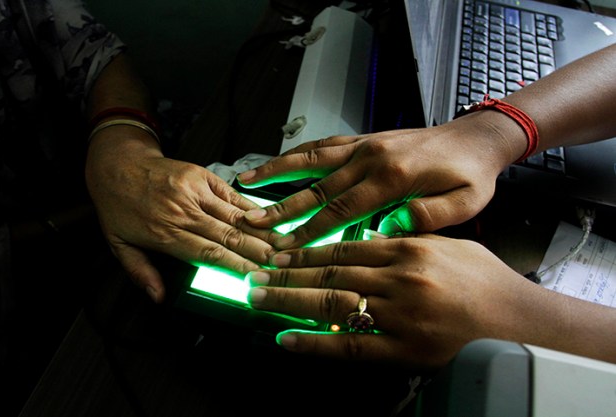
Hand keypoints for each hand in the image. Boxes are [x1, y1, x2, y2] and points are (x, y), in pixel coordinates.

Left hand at [86, 130, 279, 302]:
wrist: (116, 165)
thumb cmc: (119, 205)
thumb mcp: (119, 245)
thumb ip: (141, 272)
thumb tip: (158, 296)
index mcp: (165, 233)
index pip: (210, 254)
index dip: (237, 266)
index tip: (255, 277)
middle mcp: (183, 211)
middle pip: (229, 236)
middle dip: (258, 252)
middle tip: (279, 263)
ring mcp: (194, 190)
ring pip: (235, 215)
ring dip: (261, 230)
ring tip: (281, 244)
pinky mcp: (201, 175)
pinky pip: (231, 194)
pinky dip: (250, 207)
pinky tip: (266, 216)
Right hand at [238, 118, 515, 248]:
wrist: (477, 138)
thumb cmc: (471, 175)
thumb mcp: (464, 202)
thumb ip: (428, 216)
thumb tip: (389, 228)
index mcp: (392, 177)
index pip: (340, 209)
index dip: (309, 230)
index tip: (285, 247)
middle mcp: (371, 157)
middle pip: (316, 185)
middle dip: (281, 206)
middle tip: (252, 220)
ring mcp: (365, 145)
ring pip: (312, 158)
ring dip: (278, 170)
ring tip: (247, 179)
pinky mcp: (366, 140)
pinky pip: (325, 144)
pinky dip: (299, 152)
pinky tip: (280, 160)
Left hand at [246, 235, 553, 369]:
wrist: (515, 318)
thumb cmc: (483, 279)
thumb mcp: (444, 243)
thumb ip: (404, 237)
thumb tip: (368, 235)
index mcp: (407, 249)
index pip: (343, 248)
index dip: (306, 250)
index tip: (280, 251)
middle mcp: (399, 279)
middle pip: (329, 273)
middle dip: (287, 273)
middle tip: (256, 272)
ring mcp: (399, 314)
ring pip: (332, 303)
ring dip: (289, 300)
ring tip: (259, 298)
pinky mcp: (402, 348)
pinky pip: (349, 344)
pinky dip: (315, 342)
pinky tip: (287, 338)